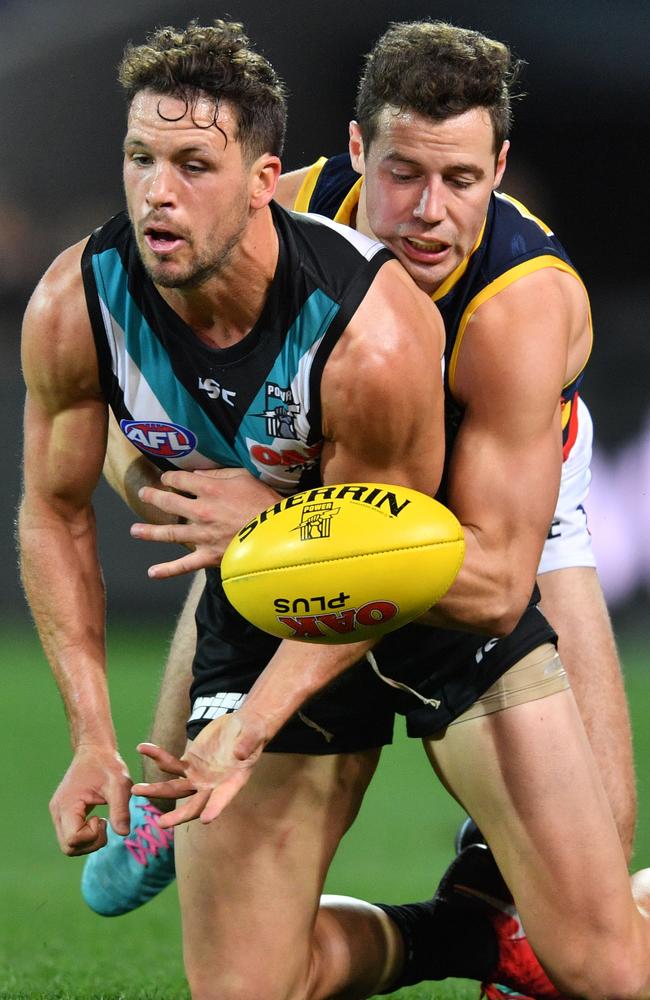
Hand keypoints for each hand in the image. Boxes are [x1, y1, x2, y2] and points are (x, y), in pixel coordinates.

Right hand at [49, 745, 131, 855]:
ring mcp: (58, 813)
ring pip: (68, 845)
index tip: (104, 819)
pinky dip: (85, 836)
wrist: (94, 750)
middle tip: (106, 824)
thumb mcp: (119, 784)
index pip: (73, 840)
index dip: (92, 837)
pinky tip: (97, 819)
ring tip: (103, 821)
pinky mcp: (63, 814)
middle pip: (68, 847)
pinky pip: (70, 836)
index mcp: (68, 804)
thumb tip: (123, 834)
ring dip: (89, 841)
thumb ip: (121, 810)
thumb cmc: (107, 765)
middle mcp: (58, 811)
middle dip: (91, 843)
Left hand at [130, 467, 278, 577]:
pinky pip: (185, 565)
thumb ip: (219, 475)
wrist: (278, 534)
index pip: (181, 479)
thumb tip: (197, 475)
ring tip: (135, 531)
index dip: (171, 477)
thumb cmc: (266, 502)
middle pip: (170, 503)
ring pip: (170, 533)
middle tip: (142, 494)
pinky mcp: (208, 556)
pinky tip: (152, 572)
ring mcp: (202, 536)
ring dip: (150, 532)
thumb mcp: (245, 478)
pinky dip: (167, 570)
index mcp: (210, 489)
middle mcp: (201, 512)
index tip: (167, 478)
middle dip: (153, 497)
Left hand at [133, 710, 267, 826]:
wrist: (242, 726)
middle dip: (177, 816)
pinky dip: (157, 758)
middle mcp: (213, 786)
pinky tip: (143, 748)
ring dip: (156, 790)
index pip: (223, 798)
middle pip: (193, 804)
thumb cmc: (253, 732)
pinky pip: (170, 764)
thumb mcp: (254, 734)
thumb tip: (240, 753)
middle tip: (161, 823)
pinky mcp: (189, 763)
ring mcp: (198, 776)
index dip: (215, 808)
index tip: (206, 819)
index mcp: (232, 783)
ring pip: (174, 788)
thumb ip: (247, 743)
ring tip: (136, 790)